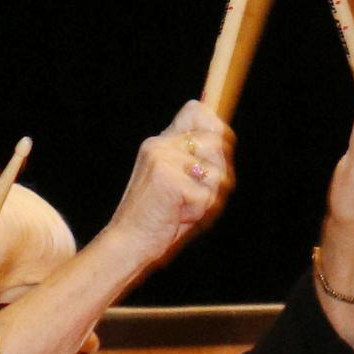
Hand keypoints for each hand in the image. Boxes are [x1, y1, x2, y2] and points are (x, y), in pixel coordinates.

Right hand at [105, 100, 235, 268]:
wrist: (128, 243)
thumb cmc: (157, 218)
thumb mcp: (177, 182)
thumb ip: (197, 161)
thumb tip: (225, 140)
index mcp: (161, 143)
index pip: (196, 110)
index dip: (216, 128)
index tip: (216, 152)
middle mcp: (160, 145)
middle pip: (218, 142)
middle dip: (220, 174)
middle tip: (198, 195)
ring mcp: (163, 160)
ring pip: (218, 172)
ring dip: (211, 197)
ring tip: (186, 207)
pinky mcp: (169, 180)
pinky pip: (208, 196)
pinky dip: (200, 212)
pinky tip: (179, 216)